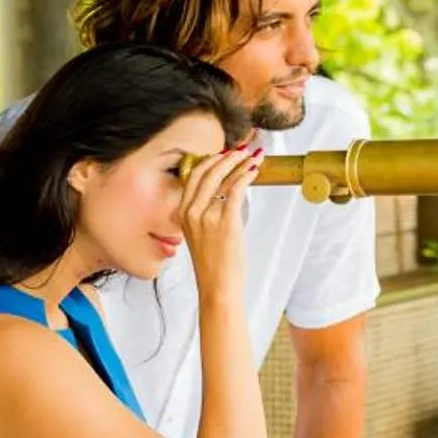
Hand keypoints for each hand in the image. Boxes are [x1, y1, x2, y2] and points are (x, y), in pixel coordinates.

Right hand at [177, 143, 262, 299]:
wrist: (217, 287)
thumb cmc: (213, 266)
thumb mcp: (200, 236)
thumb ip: (205, 215)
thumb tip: (225, 194)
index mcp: (183, 214)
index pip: (194, 177)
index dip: (210, 161)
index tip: (224, 154)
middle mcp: (191, 212)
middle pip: (207, 171)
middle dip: (226, 157)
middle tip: (241, 150)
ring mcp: (207, 216)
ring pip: (223, 178)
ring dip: (240, 163)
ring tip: (252, 156)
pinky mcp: (225, 221)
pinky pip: (237, 189)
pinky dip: (247, 175)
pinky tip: (254, 169)